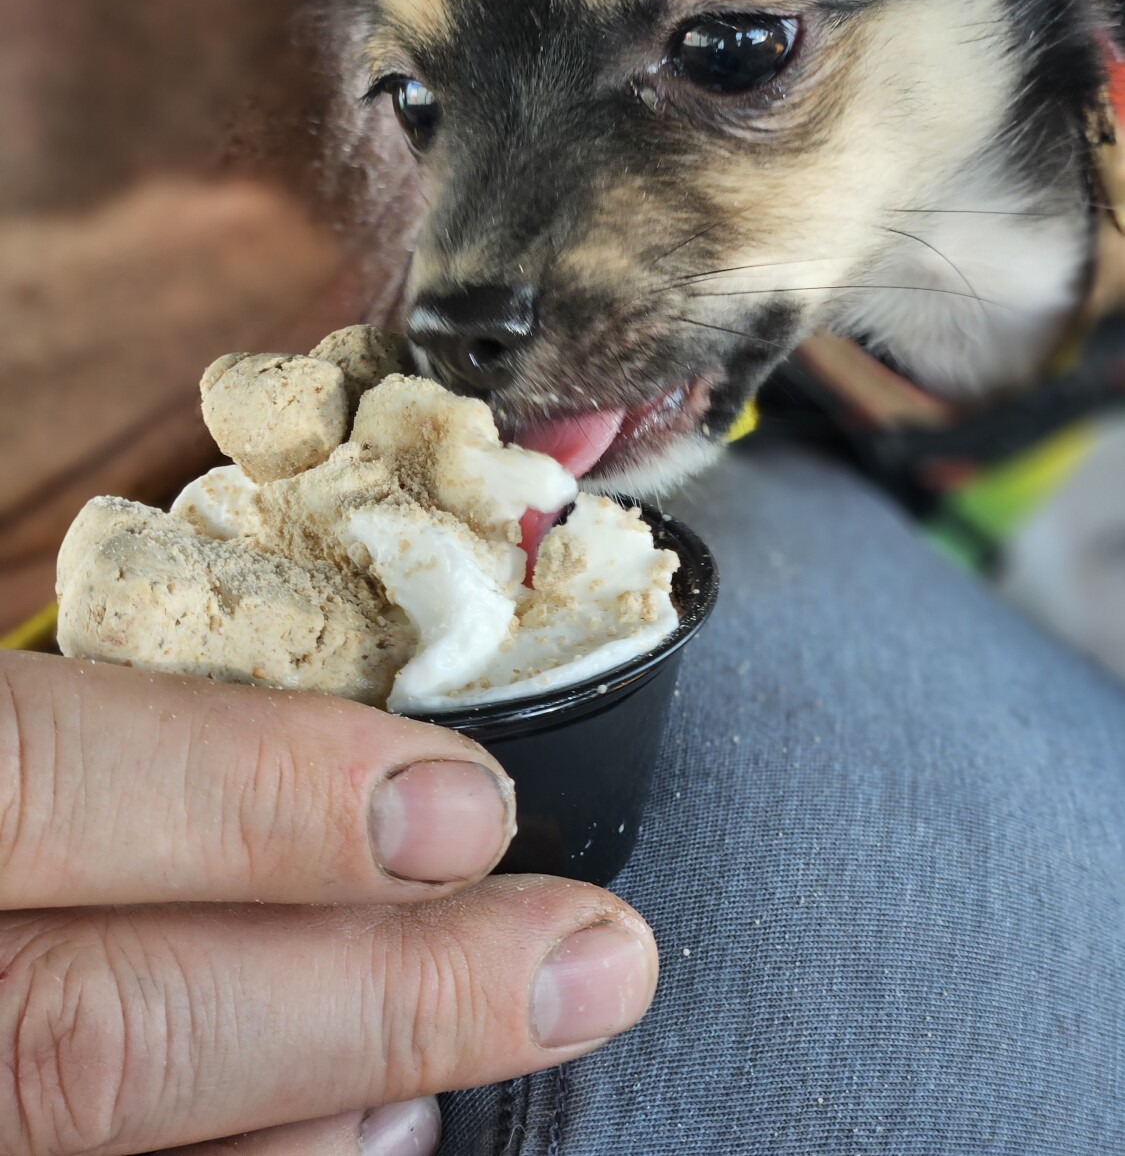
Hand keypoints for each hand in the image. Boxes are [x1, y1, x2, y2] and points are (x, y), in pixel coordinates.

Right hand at [0, 651, 657, 1155]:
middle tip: (585, 961)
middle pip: (92, 1032)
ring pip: (73, 1151)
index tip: (465, 799)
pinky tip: (342, 1154)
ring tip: (463, 1066)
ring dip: (305, 1124)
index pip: (35, 788)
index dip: (256, 800)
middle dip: (371, 998)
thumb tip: (305, 681)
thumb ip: (71, 707)